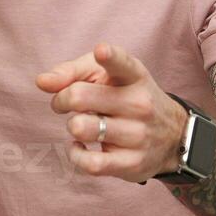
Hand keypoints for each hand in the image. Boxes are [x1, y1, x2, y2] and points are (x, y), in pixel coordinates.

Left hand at [35, 42, 186, 182]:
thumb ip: (70, 72)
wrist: (173, 136)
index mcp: (133, 76)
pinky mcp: (131, 163)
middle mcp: (139, 103)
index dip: (110, 57)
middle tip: (66, 103)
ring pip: (80, 128)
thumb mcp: (105, 75)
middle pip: (78, 96)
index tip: (102, 51)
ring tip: (82, 124)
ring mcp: (138, 135)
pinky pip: (89, 162)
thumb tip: (42, 82)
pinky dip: (75, 154)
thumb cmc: (124, 97)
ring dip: (72, 126)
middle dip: (61, 99)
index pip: (122, 63)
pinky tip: (81, 146)